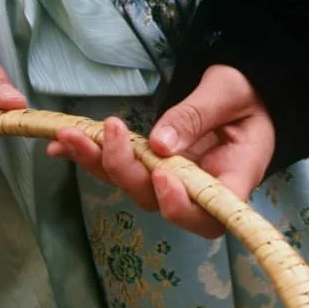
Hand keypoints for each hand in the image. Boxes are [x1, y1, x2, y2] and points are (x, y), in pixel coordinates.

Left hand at [47, 65, 274, 237]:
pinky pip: (118, 170)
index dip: (181, 206)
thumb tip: (161, 142)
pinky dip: (89, 156)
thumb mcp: (229, 93)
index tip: (163, 176)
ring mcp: (170, 184)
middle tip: (111, 133)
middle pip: (157, 201)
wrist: (243, 95)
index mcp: (232, 181)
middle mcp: (197, 193)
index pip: (209, 214)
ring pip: (131, 187)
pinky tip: (61, 145)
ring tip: (70, 137)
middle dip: (127, 172)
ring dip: (98, 163)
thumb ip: (196, 116)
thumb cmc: (247, 95)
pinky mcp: (149, 170)